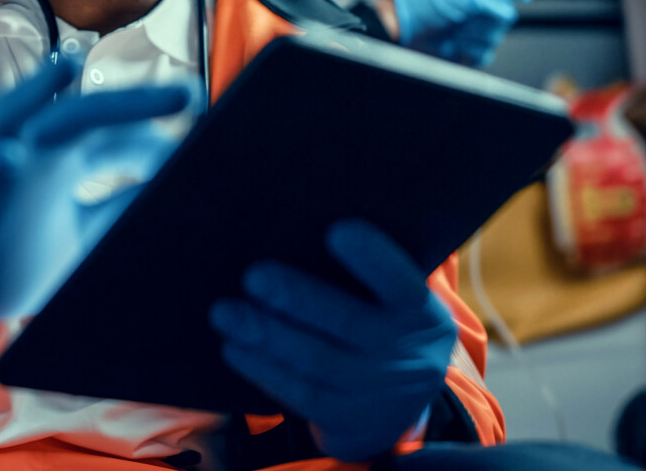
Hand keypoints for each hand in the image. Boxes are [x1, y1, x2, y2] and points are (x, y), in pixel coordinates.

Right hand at [0, 59, 195, 353]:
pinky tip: (14, 159)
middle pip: (78, 115)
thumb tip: (175, 192)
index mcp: (61, 162)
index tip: (206, 132)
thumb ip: (120, 209)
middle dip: (128, 102)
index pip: (113, 136)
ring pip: (11, 119)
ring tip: (69, 65)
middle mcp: (28, 154)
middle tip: (186, 94)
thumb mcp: (81, 238)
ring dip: (37, 92)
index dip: (156, 133)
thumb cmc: (14, 262)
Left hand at [210, 219, 456, 461]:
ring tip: (225, 312)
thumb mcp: (400, 304)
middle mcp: (404, 353)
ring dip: (264, 334)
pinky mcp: (344, 419)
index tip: (337, 230)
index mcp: (421, 312)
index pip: (401, 281)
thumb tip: (301, 227)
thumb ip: (371, 277)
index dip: (372, 258)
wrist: (402, 409)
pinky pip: (298, 393)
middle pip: (347, 322)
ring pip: (315, 360)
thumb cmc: (386, 329)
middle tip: (254, 276)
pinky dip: (262, 369)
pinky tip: (234, 348)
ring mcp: (374, 391)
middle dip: (297, 298)